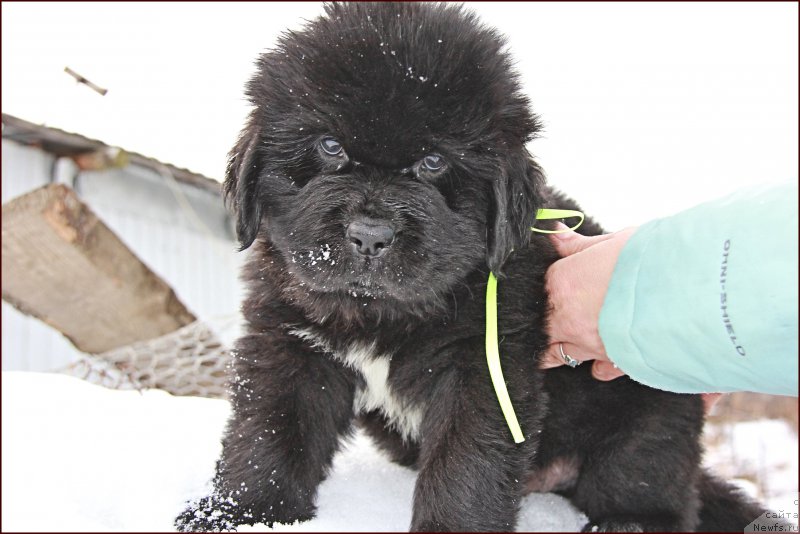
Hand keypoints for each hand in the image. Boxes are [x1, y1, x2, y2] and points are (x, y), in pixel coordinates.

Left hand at [540, 225, 636, 379]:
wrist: (687, 291)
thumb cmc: (650, 259)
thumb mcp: (614, 243)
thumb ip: (580, 245)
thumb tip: (555, 233)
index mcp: (562, 283)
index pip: (541, 287)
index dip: (550, 286)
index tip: (556, 284)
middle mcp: (568, 317)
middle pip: (541, 328)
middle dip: (545, 324)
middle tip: (558, 316)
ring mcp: (588, 343)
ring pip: (560, 354)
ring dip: (562, 348)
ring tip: (573, 338)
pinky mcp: (613, 361)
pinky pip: (598, 371)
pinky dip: (599, 367)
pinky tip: (603, 361)